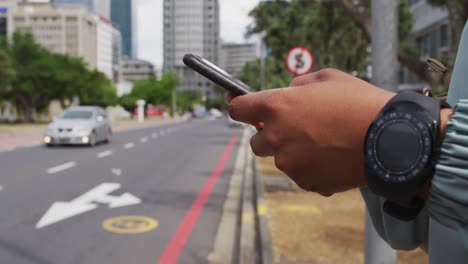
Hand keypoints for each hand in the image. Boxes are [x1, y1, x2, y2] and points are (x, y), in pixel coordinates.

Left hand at [228, 69, 394, 195]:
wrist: (390, 139)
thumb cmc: (360, 103)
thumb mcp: (328, 78)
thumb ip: (298, 85)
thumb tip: (288, 92)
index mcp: (277, 106)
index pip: (239, 109)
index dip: (239, 106)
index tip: (240, 106)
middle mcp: (276, 137)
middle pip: (256, 141)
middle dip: (271, 135)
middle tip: (296, 129)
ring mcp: (290, 163)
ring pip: (280, 159)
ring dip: (293, 152)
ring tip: (324, 143)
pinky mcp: (305, 182)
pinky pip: (300, 174)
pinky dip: (311, 168)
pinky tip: (333, 158)